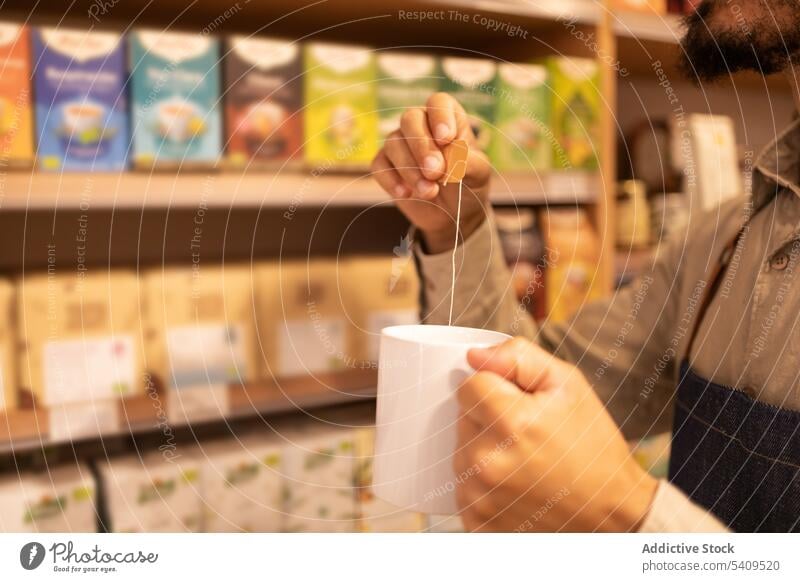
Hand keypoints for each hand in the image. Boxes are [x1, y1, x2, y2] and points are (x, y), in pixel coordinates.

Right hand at [370, 93, 492, 253]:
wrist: (453, 215)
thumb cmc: (468, 186)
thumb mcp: (478, 175)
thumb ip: (468, 163)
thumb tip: (450, 159)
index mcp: (448, 119)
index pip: (438, 103)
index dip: (440, 117)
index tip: (446, 139)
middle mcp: (421, 125)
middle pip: (410, 119)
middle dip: (421, 146)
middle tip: (435, 172)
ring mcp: (401, 145)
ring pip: (393, 143)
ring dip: (410, 169)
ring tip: (429, 192)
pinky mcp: (386, 166)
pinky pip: (380, 165)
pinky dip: (392, 180)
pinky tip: (406, 194)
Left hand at [455, 337, 657, 531]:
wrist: (610, 511)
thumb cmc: (591, 444)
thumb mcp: (568, 385)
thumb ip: (518, 358)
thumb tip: (474, 355)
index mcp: (510, 422)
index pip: (468, 386)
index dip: (494, 388)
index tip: (520, 404)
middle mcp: (486, 461)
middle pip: (462, 418)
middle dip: (488, 419)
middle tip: (527, 434)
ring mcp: (479, 496)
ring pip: (461, 451)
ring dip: (483, 450)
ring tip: (523, 460)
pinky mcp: (476, 522)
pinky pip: (464, 486)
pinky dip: (482, 483)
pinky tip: (514, 484)